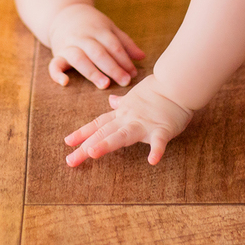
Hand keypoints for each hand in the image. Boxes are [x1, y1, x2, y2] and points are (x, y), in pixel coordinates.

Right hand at [48, 3, 144, 89]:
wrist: (64, 14)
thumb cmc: (92, 24)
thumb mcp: (109, 28)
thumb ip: (125, 43)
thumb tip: (142, 57)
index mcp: (99, 30)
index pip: (113, 45)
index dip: (124, 59)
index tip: (133, 73)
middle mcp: (84, 37)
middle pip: (99, 52)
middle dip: (113, 68)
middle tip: (125, 81)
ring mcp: (69, 45)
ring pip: (80, 58)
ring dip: (92, 72)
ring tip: (104, 85)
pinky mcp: (57, 53)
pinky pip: (54, 64)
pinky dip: (57, 74)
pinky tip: (65, 83)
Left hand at [64, 75, 193, 166]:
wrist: (177, 83)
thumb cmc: (158, 91)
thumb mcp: (135, 96)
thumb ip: (122, 103)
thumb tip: (112, 101)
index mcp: (123, 114)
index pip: (98, 124)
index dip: (82, 133)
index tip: (67, 142)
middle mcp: (129, 120)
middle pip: (103, 134)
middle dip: (86, 147)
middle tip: (70, 161)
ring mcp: (145, 124)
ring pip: (123, 135)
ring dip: (107, 144)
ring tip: (93, 153)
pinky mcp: (163, 129)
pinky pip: (160, 141)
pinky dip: (157, 150)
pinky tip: (152, 160)